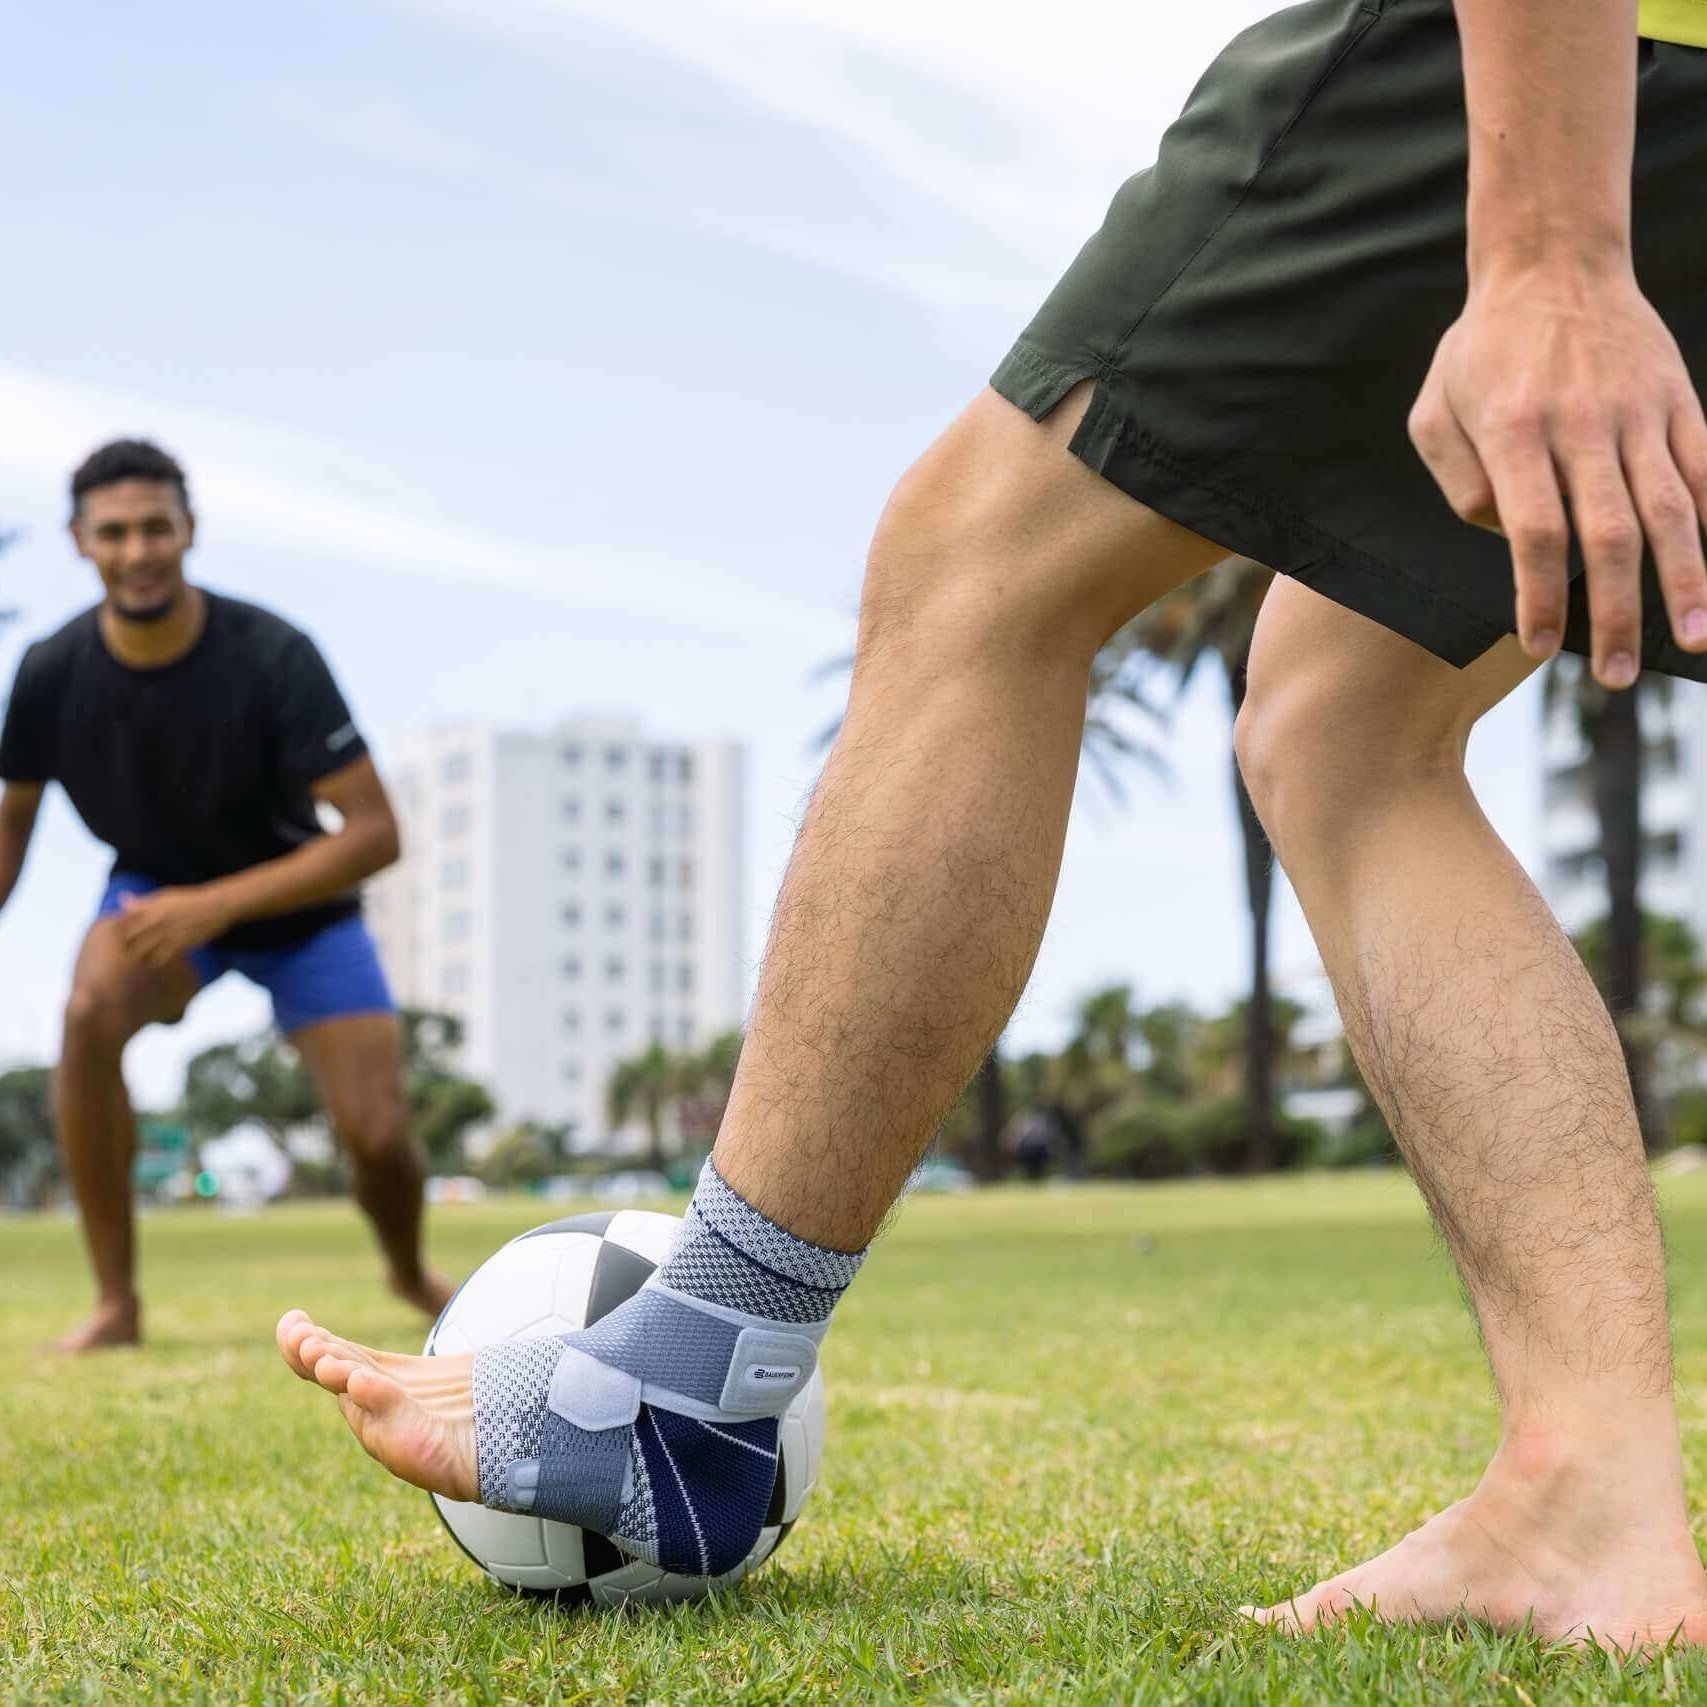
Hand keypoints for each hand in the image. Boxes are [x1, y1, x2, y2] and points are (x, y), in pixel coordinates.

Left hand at [116, 886, 233, 967]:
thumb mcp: (165, 896)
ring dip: (134, 956)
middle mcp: (158, 921)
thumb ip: (143, 902)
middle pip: (130, 938)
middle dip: (121, 947)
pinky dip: (153, 962)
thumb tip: (122, 899)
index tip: (105, 939)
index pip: (124, 922)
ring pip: (143, 950)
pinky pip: (162, 957)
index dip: (113, 932)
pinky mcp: (181, 944)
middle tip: (112, 956)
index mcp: (152, 908)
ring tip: (126, 964)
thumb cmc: (190, 900)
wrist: (217, 906)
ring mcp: (169, 933)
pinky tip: (150, 965)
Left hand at [1409, 264, 1706, 687]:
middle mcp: (1583, 425)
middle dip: (1616, 612)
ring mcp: (1639, 410)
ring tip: (1691, 640)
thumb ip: (1459, 483)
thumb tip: (1502, 543)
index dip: (1540, 595)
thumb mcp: (1434, 412)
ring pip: (1672, 509)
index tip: (1540, 646)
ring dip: (1685, 581)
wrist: (1553, 262)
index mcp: (1515, 432)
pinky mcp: (1678, 398)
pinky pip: (1705, 468)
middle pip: (1609, 535)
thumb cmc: (1481, 352)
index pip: (1533, 532)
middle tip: (1618, 676)